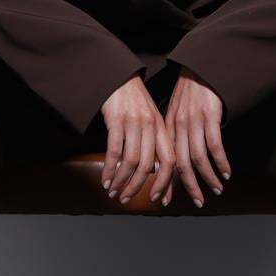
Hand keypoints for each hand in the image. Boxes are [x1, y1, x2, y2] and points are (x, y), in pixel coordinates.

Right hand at [99, 75, 175, 206]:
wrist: (119, 76)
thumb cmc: (134, 100)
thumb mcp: (150, 119)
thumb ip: (154, 142)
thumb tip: (154, 171)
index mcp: (161, 128)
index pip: (169, 161)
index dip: (165, 183)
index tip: (158, 200)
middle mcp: (150, 126)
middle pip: (148, 166)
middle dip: (137, 187)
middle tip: (127, 199)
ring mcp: (133, 123)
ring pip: (131, 162)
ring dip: (121, 181)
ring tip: (113, 192)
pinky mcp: (116, 120)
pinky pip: (114, 151)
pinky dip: (109, 169)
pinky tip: (105, 179)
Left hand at [164, 66, 230, 207]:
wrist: (200, 69)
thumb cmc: (188, 94)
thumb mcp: (174, 114)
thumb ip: (173, 137)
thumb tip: (171, 164)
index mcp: (168, 128)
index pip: (165, 161)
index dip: (165, 182)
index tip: (164, 200)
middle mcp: (179, 127)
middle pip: (181, 164)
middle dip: (189, 186)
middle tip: (197, 202)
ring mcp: (194, 121)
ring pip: (198, 158)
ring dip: (208, 177)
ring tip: (216, 189)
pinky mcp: (210, 116)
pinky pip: (215, 145)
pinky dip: (221, 161)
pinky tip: (226, 171)